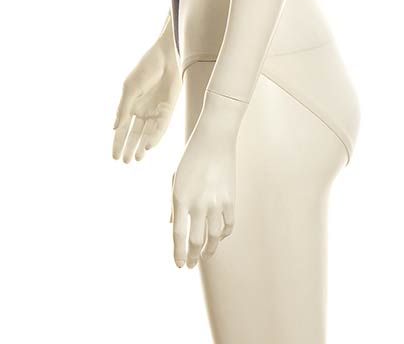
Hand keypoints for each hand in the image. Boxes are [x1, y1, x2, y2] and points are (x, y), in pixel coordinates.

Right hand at [113, 37, 180, 163]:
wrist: (165, 56)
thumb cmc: (145, 68)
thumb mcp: (130, 88)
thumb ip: (123, 108)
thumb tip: (114, 128)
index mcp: (130, 106)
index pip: (122, 129)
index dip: (117, 142)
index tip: (114, 157)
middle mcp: (143, 111)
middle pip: (134, 134)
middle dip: (128, 147)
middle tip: (124, 161)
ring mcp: (155, 111)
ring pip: (147, 133)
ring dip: (141, 145)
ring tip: (136, 158)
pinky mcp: (168, 109)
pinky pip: (161, 127)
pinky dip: (155, 137)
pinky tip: (148, 145)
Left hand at [171, 90, 244, 267]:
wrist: (214, 138)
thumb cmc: (191, 157)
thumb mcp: (176, 178)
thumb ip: (174, 203)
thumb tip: (172, 224)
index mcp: (179, 198)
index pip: (178, 235)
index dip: (179, 254)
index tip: (180, 265)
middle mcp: (197, 203)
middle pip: (196, 241)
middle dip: (193, 257)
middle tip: (192, 265)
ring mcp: (215, 202)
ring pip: (214, 237)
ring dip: (209, 250)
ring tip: (205, 255)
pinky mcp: (230, 199)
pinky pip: (228, 225)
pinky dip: (224, 235)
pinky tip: (219, 237)